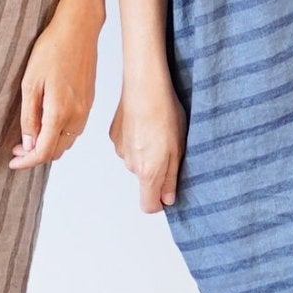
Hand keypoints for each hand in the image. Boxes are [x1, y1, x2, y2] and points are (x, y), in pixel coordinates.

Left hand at [9, 7, 98, 169]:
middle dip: (35, 156)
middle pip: (56, 152)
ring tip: (29, 137)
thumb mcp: (30, 83)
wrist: (78, 30)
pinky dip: (59, 135)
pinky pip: (74, 130)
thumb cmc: (51, 50)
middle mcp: (77, 116)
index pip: (43, 152)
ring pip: (66, 142)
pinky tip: (46, 125)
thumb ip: (29, 117)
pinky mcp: (89, 103)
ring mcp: (86, 110)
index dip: (26, 162)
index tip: (12, 162)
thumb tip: (28, 143)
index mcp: (60, 112)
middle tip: (16, 149)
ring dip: (48, 146)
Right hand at [109, 79, 186, 211]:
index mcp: (147, 172)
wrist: (145, 86)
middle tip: (169, 147)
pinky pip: (127, 146)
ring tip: (158, 131)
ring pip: (135, 161)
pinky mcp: (114, 135)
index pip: (148, 205)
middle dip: (155, 171)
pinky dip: (136, 139)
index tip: (169, 191)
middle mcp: (130, 165)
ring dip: (146, 153)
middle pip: (143, 180)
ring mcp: (120, 149)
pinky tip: (145, 123)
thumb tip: (168, 199)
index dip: (159, 202)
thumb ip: (171, 178)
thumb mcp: (178, 149)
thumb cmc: (165, 113)